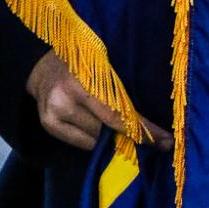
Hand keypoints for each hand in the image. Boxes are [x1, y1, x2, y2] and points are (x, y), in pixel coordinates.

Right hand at [25, 51, 171, 152]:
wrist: (42, 66)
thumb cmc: (82, 62)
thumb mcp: (102, 67)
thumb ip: (119, 90)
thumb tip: (150, 122)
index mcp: (82, 79)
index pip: (118, 114)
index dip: (143, 130)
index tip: (166, 141)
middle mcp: (65, 98)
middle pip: (107, 130)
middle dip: (132, 136)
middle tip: (155, 141)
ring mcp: (54, 113)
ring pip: (95, 140)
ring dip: (112, 139)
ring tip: (123, 133)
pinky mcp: (48, 125)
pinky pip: (82, 144)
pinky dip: (95, 140)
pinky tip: (97, 131)